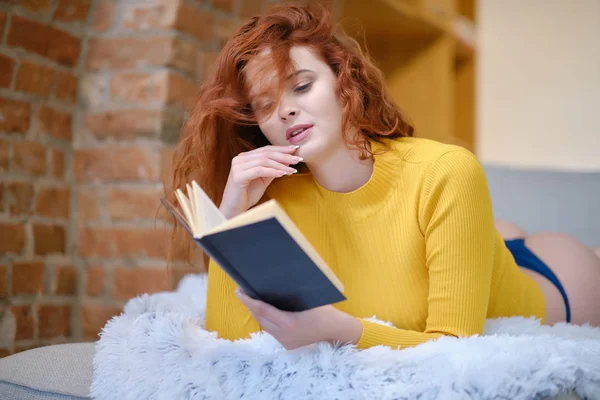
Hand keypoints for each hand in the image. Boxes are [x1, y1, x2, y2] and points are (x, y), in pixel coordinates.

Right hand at [219, 145, 301, 218]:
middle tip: (298, 158)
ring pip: (263, 161)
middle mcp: (240, 158)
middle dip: (284, 155)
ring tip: (292, 169)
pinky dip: (272, 171)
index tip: (296, 149)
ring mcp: (237, 166)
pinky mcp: (238, 175)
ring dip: (280, 165)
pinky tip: (282, 174)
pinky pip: (258, 170)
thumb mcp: (264, 179)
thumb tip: (289, 159)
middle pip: (265, 153)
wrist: (235, 209)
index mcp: (245, 157)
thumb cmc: (248, 194)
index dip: (281, 149)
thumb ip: (274, 169)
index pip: (266, 149)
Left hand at [235, 288, 362, 349]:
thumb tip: (273, 284)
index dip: (248, 300)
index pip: (262, 309)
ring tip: (253, 301)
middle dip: (250, 306)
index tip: (239, 291)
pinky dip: (268, 321)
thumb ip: (290, 295)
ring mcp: (285, 341)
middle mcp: (284, 334)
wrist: (337, 331)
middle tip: (244, 292)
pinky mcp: (288, 345)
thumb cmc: (325, 311)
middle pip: (260, 318)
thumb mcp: (308, 299)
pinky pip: (273, 331)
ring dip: (258, 314)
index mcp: (288, 322)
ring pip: (264, 326)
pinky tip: (266, 312)